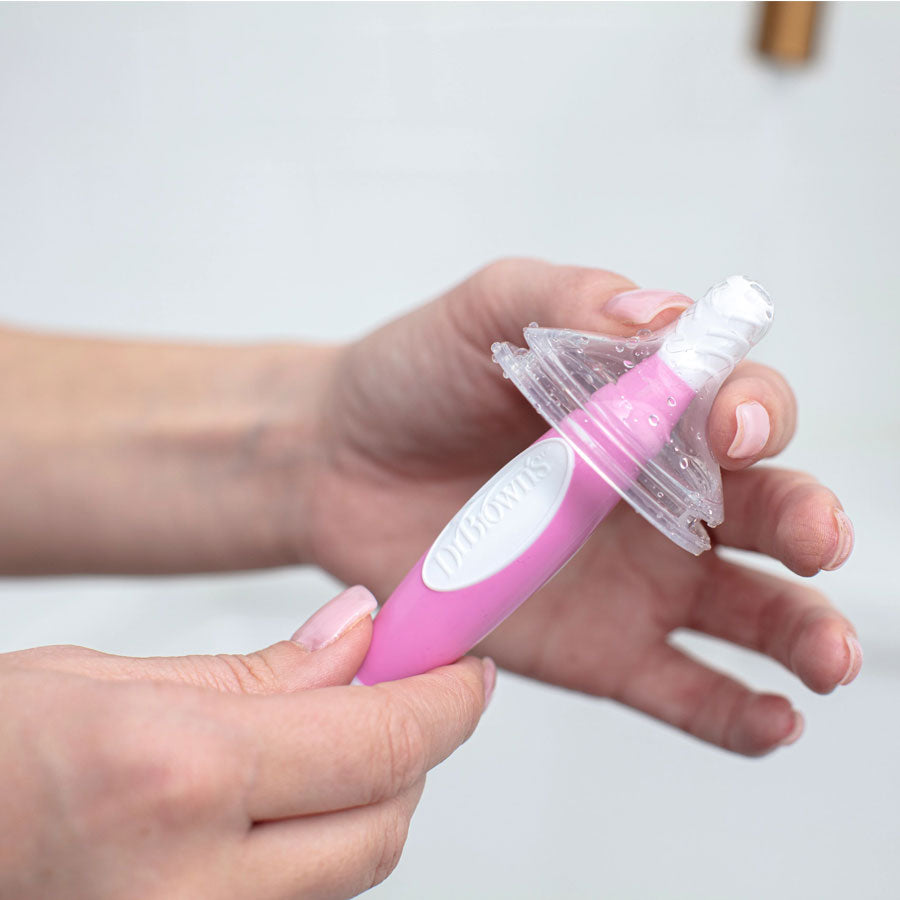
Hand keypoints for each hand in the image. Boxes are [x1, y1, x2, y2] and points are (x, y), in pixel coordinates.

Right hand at [0, 587, 492, 898]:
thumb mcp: (118, 679)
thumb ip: (261, 671)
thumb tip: (362, 638)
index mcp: (179, 776)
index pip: (380, 743)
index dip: (447, 700)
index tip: (467, 669)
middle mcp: (192, 887)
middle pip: (385, 823)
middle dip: (410, 750)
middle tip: (396, 691)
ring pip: (350, 872)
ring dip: (364, 800)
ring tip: (321, 741)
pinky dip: (315, 848)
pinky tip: (278, 805)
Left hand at [310, 259, 858, 755]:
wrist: (337, 463)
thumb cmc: (416, 377)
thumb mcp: (488, 310)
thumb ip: (570, 301)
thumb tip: (661, 316)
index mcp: (647, 407)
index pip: (737, 406)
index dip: (752, 414)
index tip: (731, 429)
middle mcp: (660, 493)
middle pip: (766, 509)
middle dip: (805, 521)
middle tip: (816, 536)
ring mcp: (637, 577)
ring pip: (749, 607)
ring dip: (802, 629)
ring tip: (828, 656)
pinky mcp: (601, 647)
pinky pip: (683, 685)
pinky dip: (735, 709)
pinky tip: (774, 719)